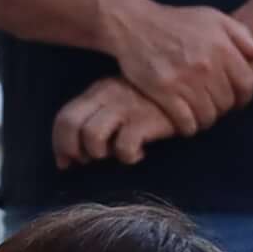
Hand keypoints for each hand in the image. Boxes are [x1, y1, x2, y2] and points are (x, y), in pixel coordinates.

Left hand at [52, 76, 180, 169]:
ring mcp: (126, 108)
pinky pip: (124, 146)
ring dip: (98, 154)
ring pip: (92, 137)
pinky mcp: (146, 120)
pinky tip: (140, 155)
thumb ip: (102, 113)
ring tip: (115, 154)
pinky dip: (128, 157)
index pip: (64, 116)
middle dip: (71, 150)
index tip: (66, 162)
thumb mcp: (123, 97)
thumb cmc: (155, 99)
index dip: (59, 144)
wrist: (193, 87)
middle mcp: (107, 97)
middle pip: (69, 124)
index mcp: (98, 91)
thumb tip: (80, 149)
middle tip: (86, 163)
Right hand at [91, 0, 252, 128]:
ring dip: (206, 119)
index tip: (237, 100)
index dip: (245, 97)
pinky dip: (189, 127)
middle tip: (214, 106)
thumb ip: (241, 34)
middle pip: (226, 102)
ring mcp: (185, 80)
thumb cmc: (177, 21)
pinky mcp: (164, 92)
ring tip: (200, 114)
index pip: (246, 83)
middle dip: (223, 108)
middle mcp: (206, 65)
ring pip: (208, 115)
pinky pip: (186, 122)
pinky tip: (186, 122)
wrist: (135, 24)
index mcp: (222, 47)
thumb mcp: (213, 17)